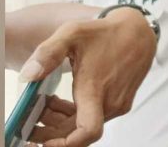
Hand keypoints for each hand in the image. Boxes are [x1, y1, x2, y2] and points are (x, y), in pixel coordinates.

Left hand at [20, 7, 156, 146]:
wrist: (138, 31)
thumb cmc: (106, 32)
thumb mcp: (72, 33)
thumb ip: (48, 53)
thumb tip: (28, 75)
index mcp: (96, 89)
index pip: (87, 132)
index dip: (65, 145)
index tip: (45, 143)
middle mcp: (110, 101)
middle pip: (77, 133)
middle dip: (51, 131)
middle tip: (31, 119)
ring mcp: (118, 104)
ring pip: (84, 125)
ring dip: (61, 122)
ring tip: (44, 105)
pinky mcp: (121, 102)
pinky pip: (94, 117)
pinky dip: (74, 115)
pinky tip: (61, 101)